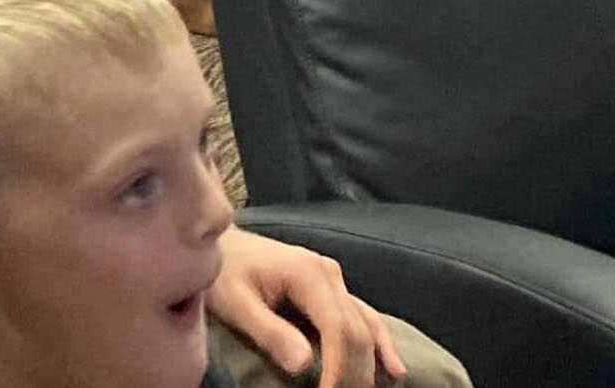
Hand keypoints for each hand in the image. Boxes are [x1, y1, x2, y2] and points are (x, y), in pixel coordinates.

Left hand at [206, 228, 406, 387]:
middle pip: (357, 329)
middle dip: (356, 371)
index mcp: (308, 274)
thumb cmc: (223, 271)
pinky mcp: (331, 288)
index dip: (339, 367)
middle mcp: (329, 274)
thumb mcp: (235, 302)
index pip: (338, 327)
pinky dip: (378, 344)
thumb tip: (304, 363)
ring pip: (366, 324)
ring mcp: (334, 279)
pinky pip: (363, 318)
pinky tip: (393, 369)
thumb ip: (269, 331)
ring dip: (371, 362)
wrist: (221, 243)